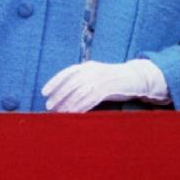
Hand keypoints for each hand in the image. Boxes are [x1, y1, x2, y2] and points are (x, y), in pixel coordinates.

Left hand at [41, 59, 169, 111]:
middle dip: (59, 95)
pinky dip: (82, 107)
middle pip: (72, 83)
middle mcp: (93, 70)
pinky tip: (74, 114)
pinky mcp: (109, 88)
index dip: (55, 82)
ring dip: (69, 103)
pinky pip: (92, 98)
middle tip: (50, 106)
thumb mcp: (95, 76)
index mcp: (88, 66)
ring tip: (60, 113)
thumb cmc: (112, 80)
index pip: (67, 73)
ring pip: (80, 92)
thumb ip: (82, 81)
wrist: (135, 77)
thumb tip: (64, 94)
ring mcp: (101, 78)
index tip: (44, 92)